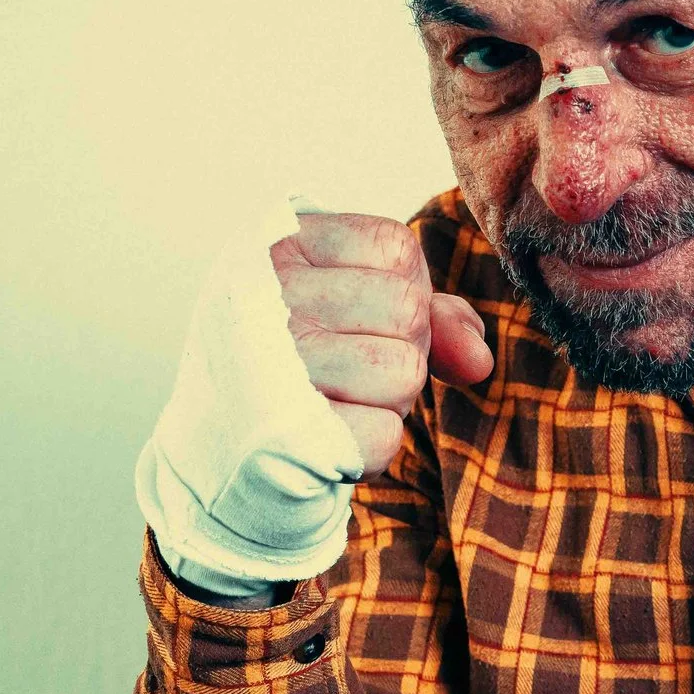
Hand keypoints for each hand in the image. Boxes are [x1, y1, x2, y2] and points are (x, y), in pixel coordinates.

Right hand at [274, 212, 492, 475]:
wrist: (215, 449)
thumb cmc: (292, 364)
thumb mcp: (351, 309)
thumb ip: (428, 313)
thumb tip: (478, 359)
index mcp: (278, 244)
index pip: (398, 248)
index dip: (398, 290)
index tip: (348, 314)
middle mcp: (268, 294)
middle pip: (409, 310)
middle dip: (397, 347)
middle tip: (341, 367)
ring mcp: (271, 362)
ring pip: (406, 373)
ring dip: (384, 400)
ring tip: (331, 398)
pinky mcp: (285, 433)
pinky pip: (386, 437)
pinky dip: (368, 446)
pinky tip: (324, 433)